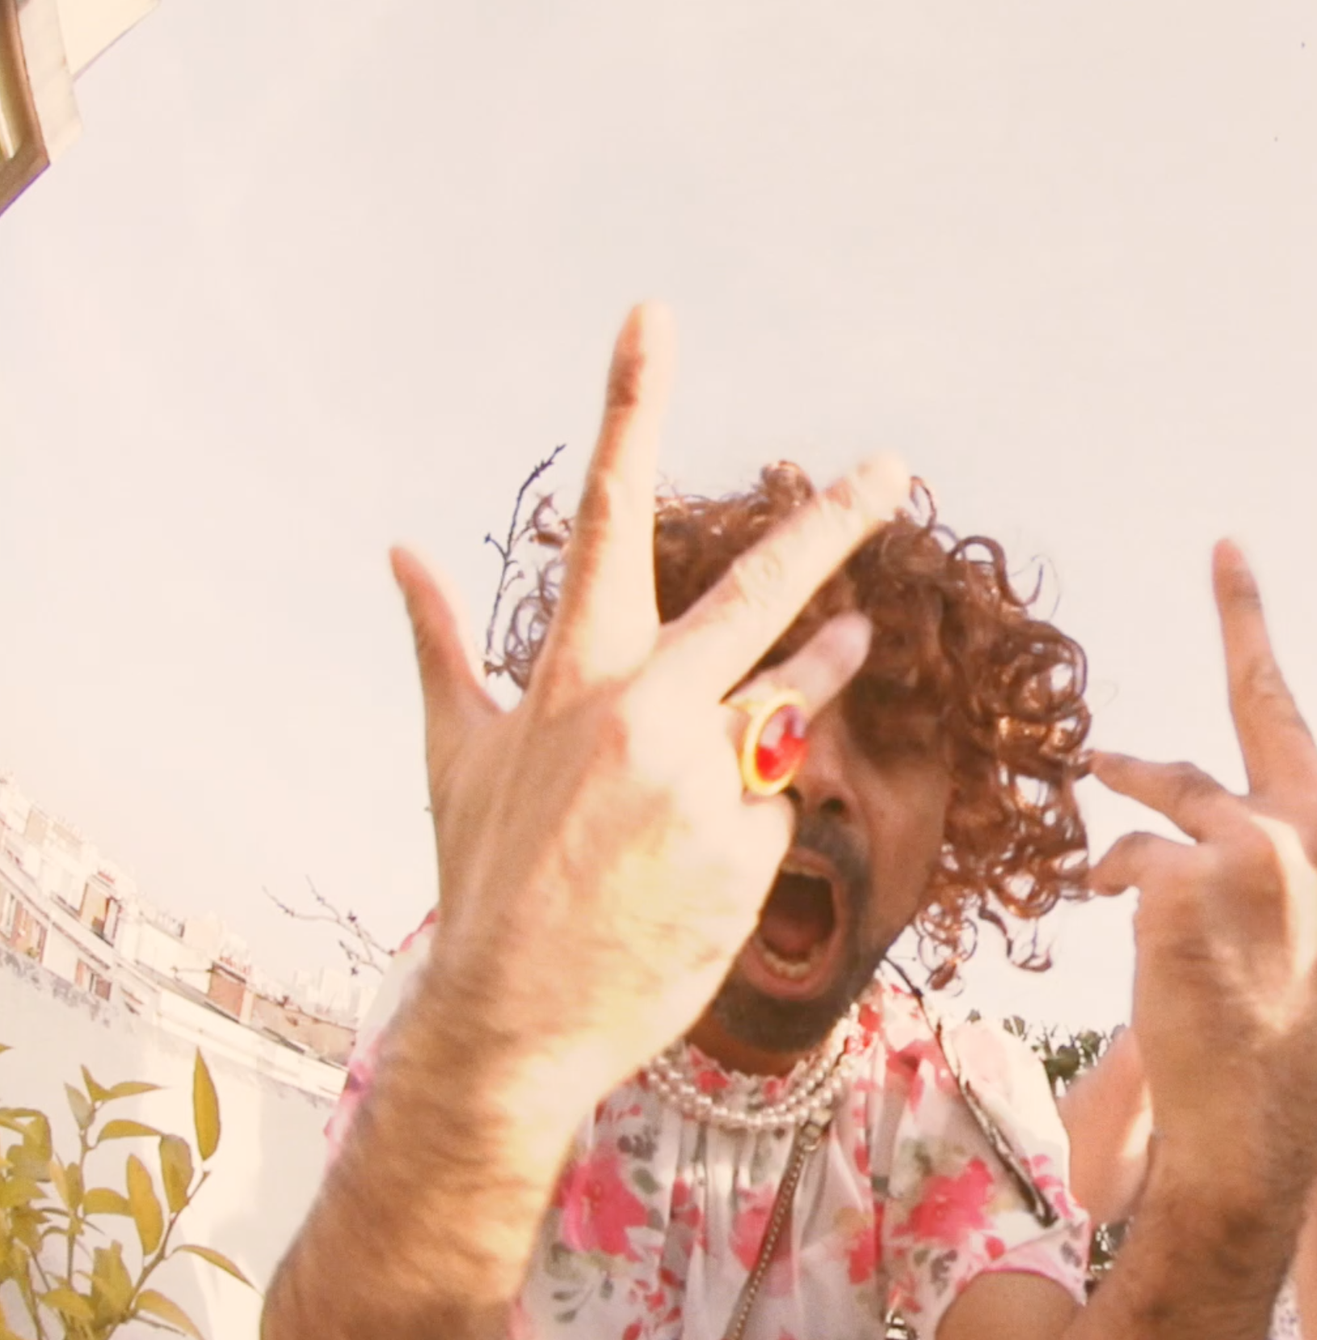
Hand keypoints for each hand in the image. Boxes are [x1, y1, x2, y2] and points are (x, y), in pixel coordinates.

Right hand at [390, 305, 909, 1136]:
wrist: (517, 1020)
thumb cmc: (486, 880)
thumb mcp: (457, 756)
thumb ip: (440, 647)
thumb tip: (399, 554)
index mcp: (571, 674)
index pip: (607, 514)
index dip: (632, 407)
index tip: (654, 318)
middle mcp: (643, 709)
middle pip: (760, 588)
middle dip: (833, 522)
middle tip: (893, 466)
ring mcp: (704, 775)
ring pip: (789, 701)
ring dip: (824, 660)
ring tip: (855, 631)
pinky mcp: (750, 839)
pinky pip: (779, 797)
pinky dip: (756, 809)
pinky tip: (704, 859)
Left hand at [1088, 548, 1316, 1187]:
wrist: (1258, 1108)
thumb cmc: (1309, 1027)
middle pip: (1268, 698)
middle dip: (1245, 614)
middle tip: (1229, 548)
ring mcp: (1255, 846)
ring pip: (1170, 784)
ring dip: (1133, 785)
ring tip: (1101, 774)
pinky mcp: (1189, 874)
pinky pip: (1129, 850)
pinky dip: (1117, 878)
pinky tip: (1125, 915)